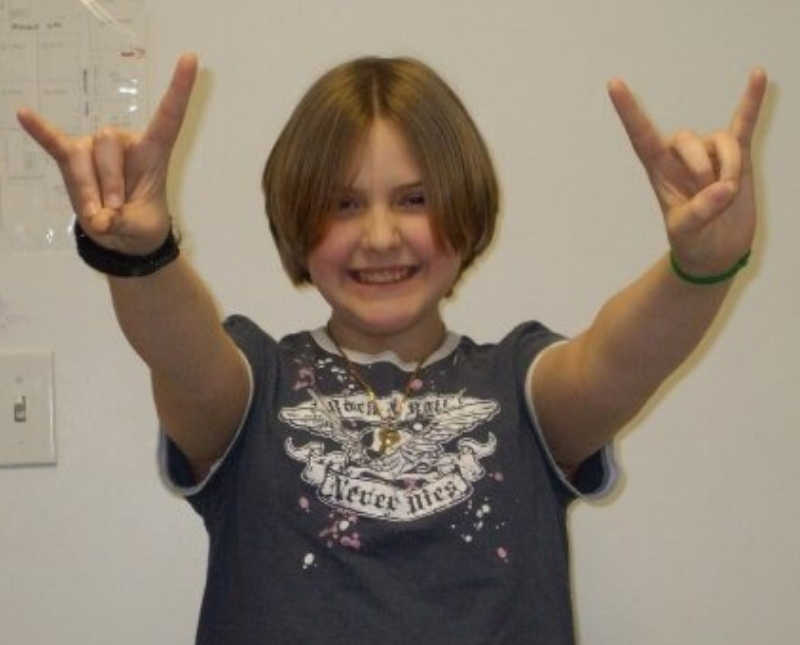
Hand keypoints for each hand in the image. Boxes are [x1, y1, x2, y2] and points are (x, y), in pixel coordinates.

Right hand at [17, 53, 197, 254]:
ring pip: (83, 158)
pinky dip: (41, 131)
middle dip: (109, 185)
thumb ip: (122, 222)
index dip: (179, 89)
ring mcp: (96, 148)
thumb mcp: (140, 230)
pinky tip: (24, 114)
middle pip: (108, 146)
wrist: (123, 239)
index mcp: (154, 150)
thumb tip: (99, 217)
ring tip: (99, 216)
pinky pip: (54, 142)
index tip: (191, 59)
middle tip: (114, 213)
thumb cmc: (141, 224)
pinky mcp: (73, 158)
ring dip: (88, 190)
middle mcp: (125, 142)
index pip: (169, 116)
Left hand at [608, 69, 766, 275]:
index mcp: (658, 170)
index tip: (613, 83)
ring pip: (722, 141)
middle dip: (703, 168)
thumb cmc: (693, 241)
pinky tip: (759, 75)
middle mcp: (681, 156)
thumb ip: (700, 212)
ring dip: (730, 166)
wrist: (718, 251)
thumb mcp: (687, 232)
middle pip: (688, 139)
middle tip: (712, 195)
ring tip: (730, 193)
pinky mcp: (738, 154)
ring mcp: (710, 152)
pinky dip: (752, 100)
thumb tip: (724, 188)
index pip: (640, 135)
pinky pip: (745, 122)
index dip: (628, 111)